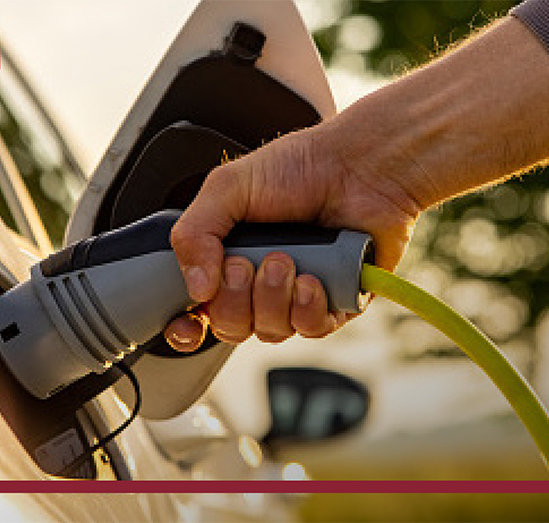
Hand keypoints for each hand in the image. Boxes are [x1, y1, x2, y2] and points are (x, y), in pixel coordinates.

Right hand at [164, 125, 420, 350]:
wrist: (361, 165)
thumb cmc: (302, 166)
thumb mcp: (228, 187)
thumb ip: (195, 232)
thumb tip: (195, 288)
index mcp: (229, 256)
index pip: (199, 310)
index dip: (188, 325)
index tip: (187, 322)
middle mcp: (262, 282)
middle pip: (231, 327)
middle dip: (234, 301)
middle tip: (246, 264)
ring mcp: (299, 295)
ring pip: (271, 331)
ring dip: (272, 299)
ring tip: (286, 260)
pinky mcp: (337, 302)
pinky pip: (313, 329)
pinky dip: (308, 309)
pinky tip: (313, 279)